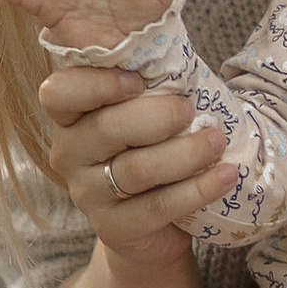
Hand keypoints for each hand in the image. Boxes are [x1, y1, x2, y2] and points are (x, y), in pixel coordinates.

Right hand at [38, 55, 236, 269]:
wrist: (153, 224)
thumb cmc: (151, 148)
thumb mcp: (144, 112)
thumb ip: (149, 86)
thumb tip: (180, 58)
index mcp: (70, 117)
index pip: (59, 94)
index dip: (97, 84)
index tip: (138, 81)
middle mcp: (69, 154)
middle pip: (108, 129)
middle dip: (159, 116)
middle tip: (192, 111)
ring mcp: (87, 195)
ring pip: (138, 169)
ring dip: (187, 152)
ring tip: (218, 140)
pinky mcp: (113, 228)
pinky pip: (158, 206)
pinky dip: (198, 188)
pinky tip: (227, 174)